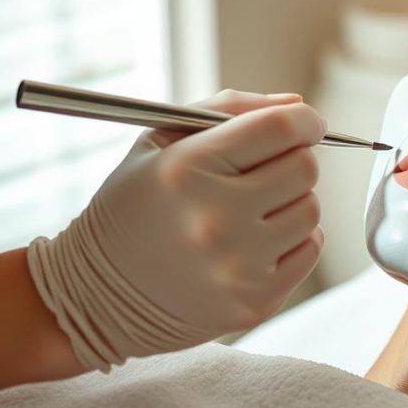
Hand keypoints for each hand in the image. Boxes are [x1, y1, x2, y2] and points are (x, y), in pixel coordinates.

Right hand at [29, 90, 325, 369]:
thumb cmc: (132, 209)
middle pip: (304, 168)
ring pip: (311, 209)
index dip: (304, 120)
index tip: (305, 124)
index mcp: (187, 170)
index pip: (280, 129)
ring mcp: (238, 266)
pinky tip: (255, 241)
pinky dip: (293, 240)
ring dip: (290, 202)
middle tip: (261, 171)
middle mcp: (215, 219)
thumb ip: (230, 109)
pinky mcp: (255, 302)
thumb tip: (297, 104)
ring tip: (250, 210)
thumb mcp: (159, 141)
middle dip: (291, 160)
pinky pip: (310, 250)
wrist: (97, 297)